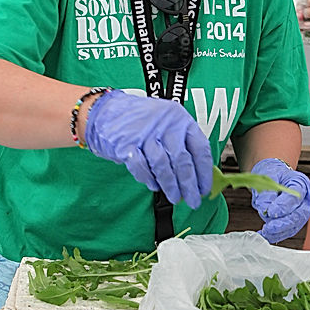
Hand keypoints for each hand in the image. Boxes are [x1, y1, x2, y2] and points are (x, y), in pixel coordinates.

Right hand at [84, 89, 212, 208]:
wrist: (105, 110)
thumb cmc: (139, 119)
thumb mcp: (166, 121)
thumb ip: (181, 143)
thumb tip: (196, 174)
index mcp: (180, 117)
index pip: (200, 147)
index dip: (204, 171)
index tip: (204, 188)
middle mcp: (165, 123)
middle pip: (182, 160)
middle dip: (189, 185)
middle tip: (193, 200)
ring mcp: (145, 132)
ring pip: (163, 165)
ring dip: (170, 186)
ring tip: (174, 197)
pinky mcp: (126, 143)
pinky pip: (141, 166)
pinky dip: (148, 179)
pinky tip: (154, 186)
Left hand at [250, 158, 309, 243]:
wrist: (276, 177)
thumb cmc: (274, 174)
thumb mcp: (268, 176)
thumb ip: (267, 191)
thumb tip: (265, 209)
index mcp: (301, 183)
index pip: (295, 197)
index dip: (283, 207)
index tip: (270, 212)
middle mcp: (304, 199)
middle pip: (298, 215)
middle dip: (283, 224)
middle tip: (268, 227)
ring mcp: (301, 212)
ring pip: (293, 226)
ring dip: (279, 232)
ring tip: (265, 232)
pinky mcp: (294, 222)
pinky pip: (287, 231)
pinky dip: (276, 235)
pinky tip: (266, 236)